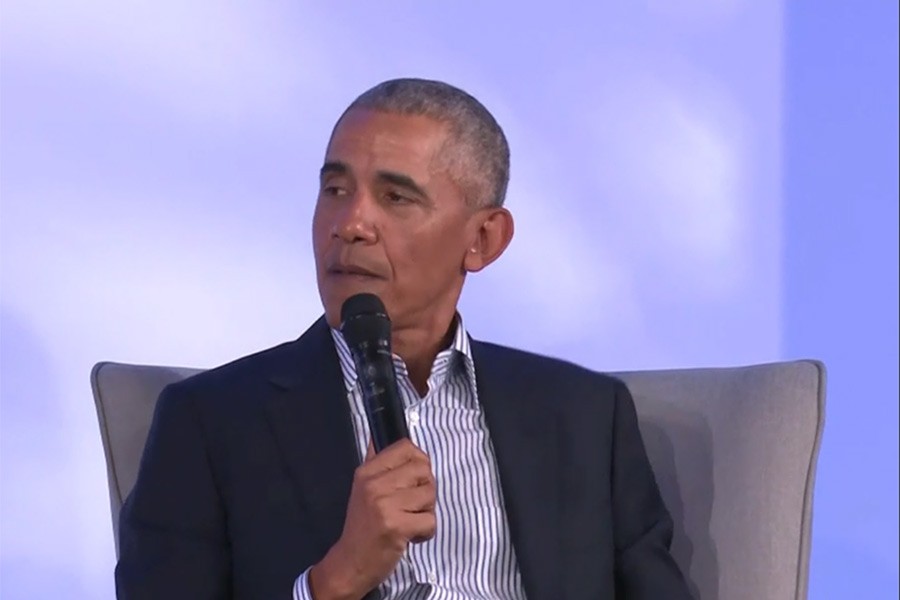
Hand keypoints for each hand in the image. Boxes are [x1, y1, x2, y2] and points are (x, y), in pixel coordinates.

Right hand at [309, 439, 436, 599]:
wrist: (350, 563)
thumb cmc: (362, 525)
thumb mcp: (363, 489)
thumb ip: (377, 463)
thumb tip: (380, 435)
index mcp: (367, 471)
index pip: (407, 447)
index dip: (419, 462)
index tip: (413, 481)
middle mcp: (374, 484)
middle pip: (424, 469)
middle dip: (426, 489)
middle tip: (411, 506)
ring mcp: (385, 505)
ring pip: (430, 494)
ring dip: (427, 511)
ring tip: (409, 521)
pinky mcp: (396, 527)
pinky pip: (430, 520)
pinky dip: (426, 532)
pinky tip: (410, 536)